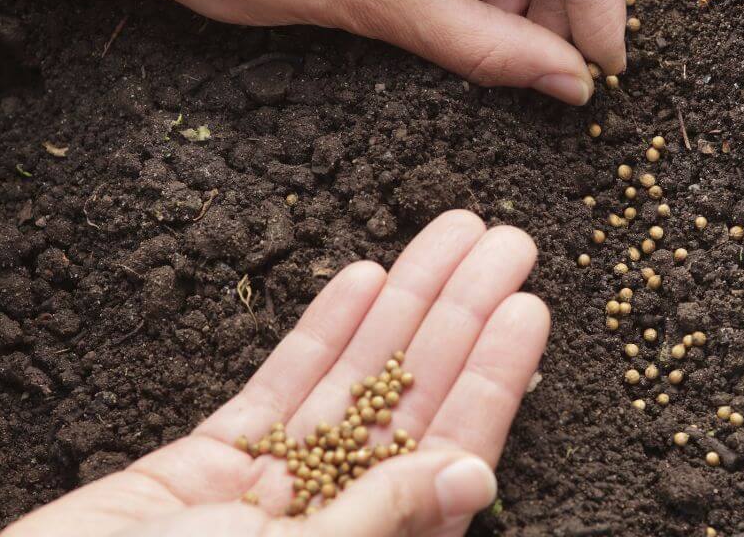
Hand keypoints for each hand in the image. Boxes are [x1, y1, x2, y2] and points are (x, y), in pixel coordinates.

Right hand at [1, 212, 549, 536]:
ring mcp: (276, 485)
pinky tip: (365, 276)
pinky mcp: (215, 460)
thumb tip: (472, 476)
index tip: (528, 307)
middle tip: (506, 241)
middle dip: (462, 316)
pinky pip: (282, 385)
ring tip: (450, 234)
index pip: (453, 451)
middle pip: (414, 398)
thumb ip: (380, 519)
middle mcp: (335, 515)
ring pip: (356, 378)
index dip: (494, 377)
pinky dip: (323, 330)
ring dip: (405, 304)